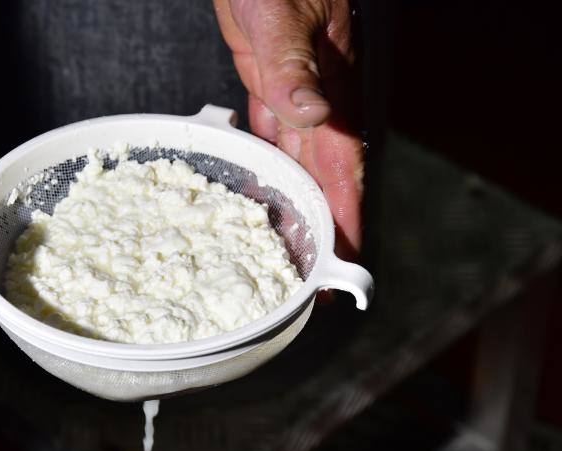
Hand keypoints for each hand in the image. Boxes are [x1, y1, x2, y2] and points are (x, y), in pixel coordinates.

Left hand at [215, 0, 362, 258]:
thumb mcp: (284, 18)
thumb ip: (296, 68)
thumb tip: (313, 115)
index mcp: (330, 88)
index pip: (340, 166)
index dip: (344, 215)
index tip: (346, 258)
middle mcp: (313, 98)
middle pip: (321, 174)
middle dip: (321, 223)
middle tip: (317, 271)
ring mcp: (289, 89)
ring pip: (295, 158)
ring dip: (293, 199)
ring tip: (289, 241)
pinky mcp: (265, 76)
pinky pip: (268, 130)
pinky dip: (265, 160)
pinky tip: (259, 181)